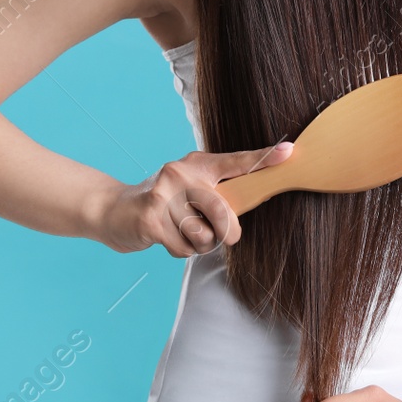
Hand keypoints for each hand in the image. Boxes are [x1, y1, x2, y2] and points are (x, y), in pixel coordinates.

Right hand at [94, 141, 292, 256]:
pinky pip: (184, 248)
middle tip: (223, 235)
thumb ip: (217, 196)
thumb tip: (247, 212)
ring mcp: (164, 196)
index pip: (236, 162)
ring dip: (198, 243)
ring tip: (182, 232)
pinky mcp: (151, 219)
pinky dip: (180, 250)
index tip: (289, 151)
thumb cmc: (163, 204)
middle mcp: (181, 174)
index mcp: (197, 165)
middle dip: (227, 231)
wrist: (112, 210)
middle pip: (223, 211)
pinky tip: (166, 238)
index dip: (263, 158)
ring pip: (203, 234)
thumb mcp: (190, 191)